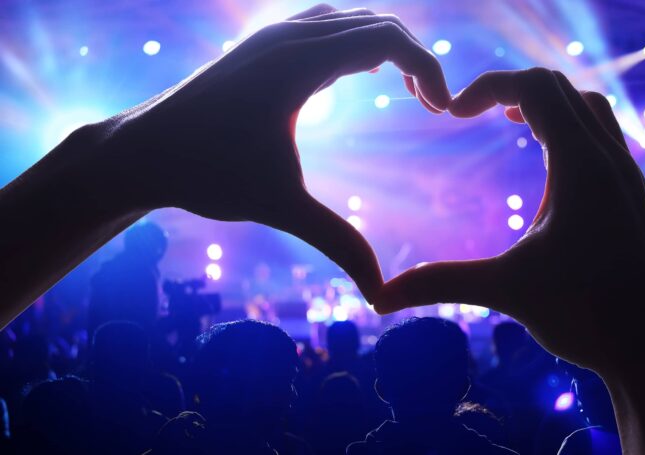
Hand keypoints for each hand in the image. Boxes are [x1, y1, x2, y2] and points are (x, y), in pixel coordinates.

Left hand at [101, 4, 450, 296]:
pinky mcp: (261, 44)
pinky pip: (325, 25)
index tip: (443, 112)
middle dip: (415, 58)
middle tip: (431, 107)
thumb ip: (337, 242)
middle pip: (377, 21)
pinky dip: (356, 42)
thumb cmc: (204, 174)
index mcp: (297, 63)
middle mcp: (287, 36)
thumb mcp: (279, 207)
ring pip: (351, 18)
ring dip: (386, 45)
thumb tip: (380, 294)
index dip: (428, 68)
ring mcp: (271, 34)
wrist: (140, 152)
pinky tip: (357, 78)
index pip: (387, 38)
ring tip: (406, 90)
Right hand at [376, 68, 644, 369]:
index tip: (450, 114)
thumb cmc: (587, 316)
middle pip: (560, 86)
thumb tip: (378, 299)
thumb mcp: (507, 291)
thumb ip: (442, 283)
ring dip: (546, 104)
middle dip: (511, 87)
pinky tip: (550, 165)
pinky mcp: (632, 197)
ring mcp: (627, 176)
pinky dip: (570, 128)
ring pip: (588, 107)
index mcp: (581, 165)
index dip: (486, 86)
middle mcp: (610, 159)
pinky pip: (603, 136)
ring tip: (511, 122)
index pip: (534, 87)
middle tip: (471, 111)